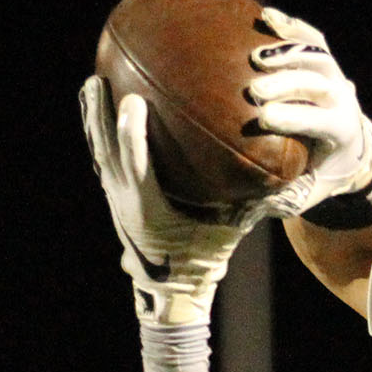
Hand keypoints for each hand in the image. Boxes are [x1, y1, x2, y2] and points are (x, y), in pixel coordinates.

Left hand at [80, 74, 252, 324]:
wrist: (170, 291)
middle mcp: (124, 201)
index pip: (137, 166)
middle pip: (107, 152)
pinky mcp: (116, 196)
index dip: (132, 134)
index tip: (134, 101)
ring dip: (94, 119)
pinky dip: (102, 132)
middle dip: (100, 116)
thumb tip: (278, 178)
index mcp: (148, 209)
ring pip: (100, 152)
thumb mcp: (225, 236)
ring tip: (92, 83)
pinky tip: (103, 109)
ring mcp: (116, 198)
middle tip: (96, 79)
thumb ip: (246, 208)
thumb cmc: (200, 264)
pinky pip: (106, 158)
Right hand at [246, 7, 371, 218]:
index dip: (295, 117)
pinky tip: (265, 16)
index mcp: (343, 131)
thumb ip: (285, 197)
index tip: (265, 117)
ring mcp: (336, 75)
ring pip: (317, 55)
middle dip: (288, 84)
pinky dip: (291, 26)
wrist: (348, 145)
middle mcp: (344, 99)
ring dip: (288, 53)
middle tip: (255, 90)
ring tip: (256, 57)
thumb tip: (251, 202)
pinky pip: (312, 38)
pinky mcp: (325, 60)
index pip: (322, 120)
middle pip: (319, 83)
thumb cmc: (320, 172)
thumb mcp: (309, 193)